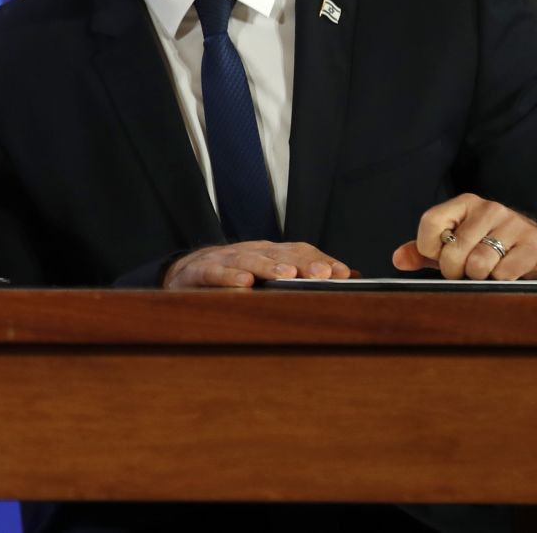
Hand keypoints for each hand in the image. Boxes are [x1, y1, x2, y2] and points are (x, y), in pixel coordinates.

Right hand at [162, 240, 353, 288]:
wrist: (184, 275)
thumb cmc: (233, 277)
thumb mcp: (269, 275)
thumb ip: (306, 275)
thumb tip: (352, 276)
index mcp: (269, 253)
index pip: (299, 251)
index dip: (321, 260)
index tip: (343, 274)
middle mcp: (250, 252)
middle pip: (279, 253)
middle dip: (303, 263)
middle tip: (324, 274)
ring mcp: (224, 260)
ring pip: (249, 260)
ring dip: (269, 267)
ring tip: (287, 276)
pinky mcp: (200, 272)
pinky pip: (215, 273)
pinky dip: (229, 278)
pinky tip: (244, 284)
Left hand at [392, 193, 536, 279]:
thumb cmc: (493, 252)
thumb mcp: (456, 249)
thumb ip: (424, 253)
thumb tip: (398, 260)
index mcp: (465, 204)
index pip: (430, 223)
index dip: (430, 249)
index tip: (441, 258)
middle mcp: (489, 208)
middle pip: (453, 250)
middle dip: (455, 271)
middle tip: (468, 272)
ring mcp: (514, 223)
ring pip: (478, 263)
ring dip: (480, 277)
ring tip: (490, 272)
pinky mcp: (535, 243)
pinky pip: (503, 272)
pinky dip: (502, 280)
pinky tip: (511, 274)